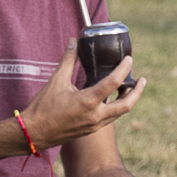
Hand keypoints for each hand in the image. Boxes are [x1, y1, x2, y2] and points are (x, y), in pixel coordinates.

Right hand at [20, 42, 143, 151]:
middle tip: (142, 79)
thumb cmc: (44, 107)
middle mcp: (95, 116)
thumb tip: (73, 42)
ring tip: (130, 87)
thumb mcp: (56, 81)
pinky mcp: (91, 130)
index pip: (114, 83)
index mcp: (88, 102)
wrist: (35, 133)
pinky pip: (110, 118)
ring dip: (128, 100)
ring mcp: (94, 125)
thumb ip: (68, 60)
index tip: (129, 60)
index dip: (124, 69)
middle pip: (126, 105)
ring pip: (119, 113)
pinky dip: (115, 107)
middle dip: (137, 92)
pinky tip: (112, 98)